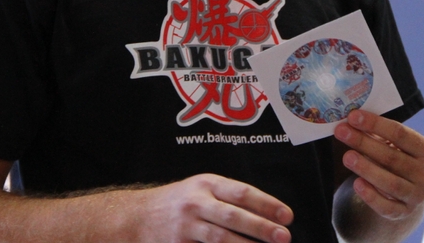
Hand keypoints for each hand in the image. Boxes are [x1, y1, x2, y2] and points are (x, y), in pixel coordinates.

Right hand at [140, 173, 292, 242]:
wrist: (136, 217)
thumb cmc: (178, 203)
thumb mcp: (200, 189)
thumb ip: (228, 197)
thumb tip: (267, 214)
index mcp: (206, 184)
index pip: (241, 192)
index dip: (266, 204)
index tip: (287, 216)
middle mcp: (196, 203)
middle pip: (233, 215)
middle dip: (261, 227)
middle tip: (284, 237)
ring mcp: (185, 227)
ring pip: (220, 239)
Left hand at [333, 110, 423, 221]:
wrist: (405, 190)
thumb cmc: (395, 158)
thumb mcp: (392, 144)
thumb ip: (376, 132)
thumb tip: (351, 119)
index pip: (400, 133)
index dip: (375, 124)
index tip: (353, 116)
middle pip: (392, 157)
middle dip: (364, 143)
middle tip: (341, 132)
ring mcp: (416, 195)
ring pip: (391, 183)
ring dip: (367, 169)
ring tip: (347, 157)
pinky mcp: (404, 212)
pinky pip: (387, 207)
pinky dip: (372, 196)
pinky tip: (357, 184)